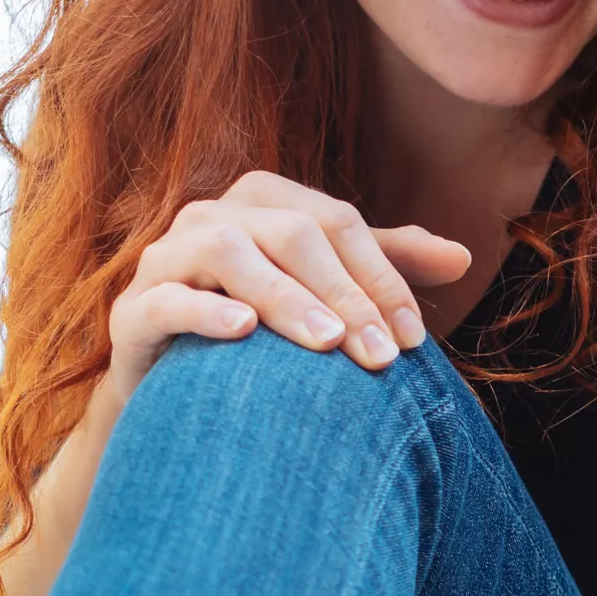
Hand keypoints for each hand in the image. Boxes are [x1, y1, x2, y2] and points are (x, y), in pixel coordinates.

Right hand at [103, 172, 472, 411]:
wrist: (184, 393)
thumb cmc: (271, 336)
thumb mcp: (332, 295)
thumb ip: (387, 267)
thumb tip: (463, 255)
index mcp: (264, 203)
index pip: (337, 224)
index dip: (381, 277)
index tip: (412, 339)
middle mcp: (213, 216)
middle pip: (290, 233)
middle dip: (344, 294)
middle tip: (380, 356)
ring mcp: (166, 257)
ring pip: (227, 251)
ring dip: (284, 296)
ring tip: (326, 343)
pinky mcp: (133, 307)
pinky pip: (167, 297)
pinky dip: (205, 309)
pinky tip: (243, 331)